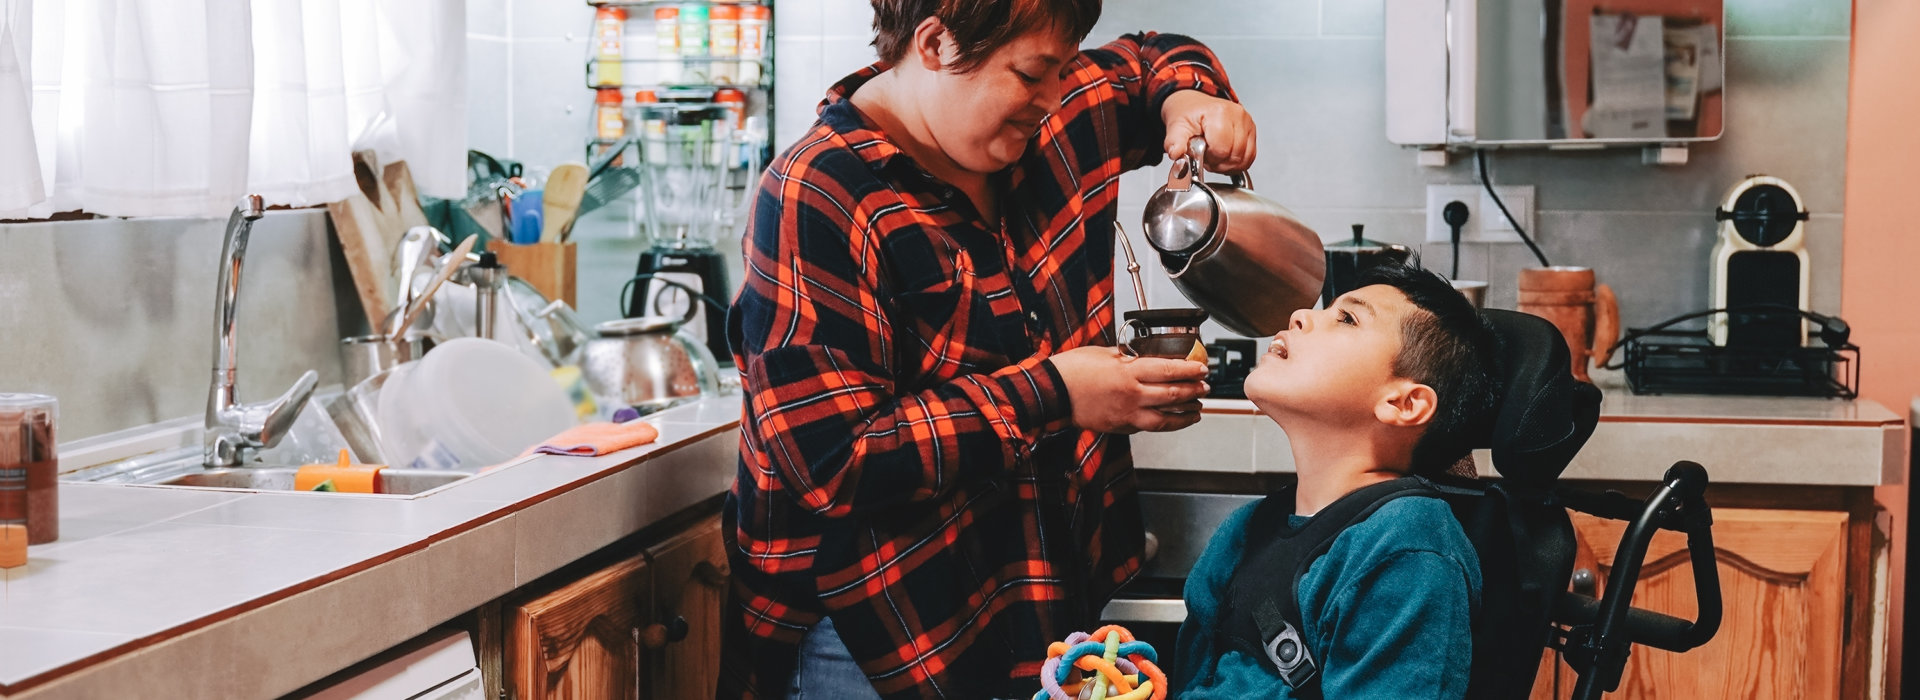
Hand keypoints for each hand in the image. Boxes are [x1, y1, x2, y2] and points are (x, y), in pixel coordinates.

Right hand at [1047, 346, 1209, 433]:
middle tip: (1205, 387)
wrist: (1053, 393)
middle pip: (1173, 395)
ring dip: (1185, 413)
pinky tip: (1173, 420)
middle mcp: (1131, 395)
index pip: (1169, 370)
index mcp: (1128, 372)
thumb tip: (1143, 356)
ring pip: (1165, 418)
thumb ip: (1127, 357)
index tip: (1202, 368)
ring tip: (1197, 409)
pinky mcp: (1120, 427)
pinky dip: (1166, 424)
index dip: (1190, 370)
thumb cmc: (1072, 370)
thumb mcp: (1104, 353)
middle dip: (1193, 391)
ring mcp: (1126, 414)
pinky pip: (1149, 426)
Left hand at [1161, 90, 1257, 172]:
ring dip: (1228, 165)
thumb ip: (1174, 141)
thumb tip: (1176, 154)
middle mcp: (1238, 116)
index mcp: (1219, 113)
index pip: (1221, 150)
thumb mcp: (1176, 126)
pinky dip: (1237, 163)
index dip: (1209, 158)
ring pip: (1244, 159)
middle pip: (1235, 156)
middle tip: (1206, 155)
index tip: (1200, 152)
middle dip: (1218, 163)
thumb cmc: (1188, 113)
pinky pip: (1250, 157)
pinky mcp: (1252, 131)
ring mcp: (1247, 123)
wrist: (1195, 103)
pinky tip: (1225, 156)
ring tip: (1215, 155)